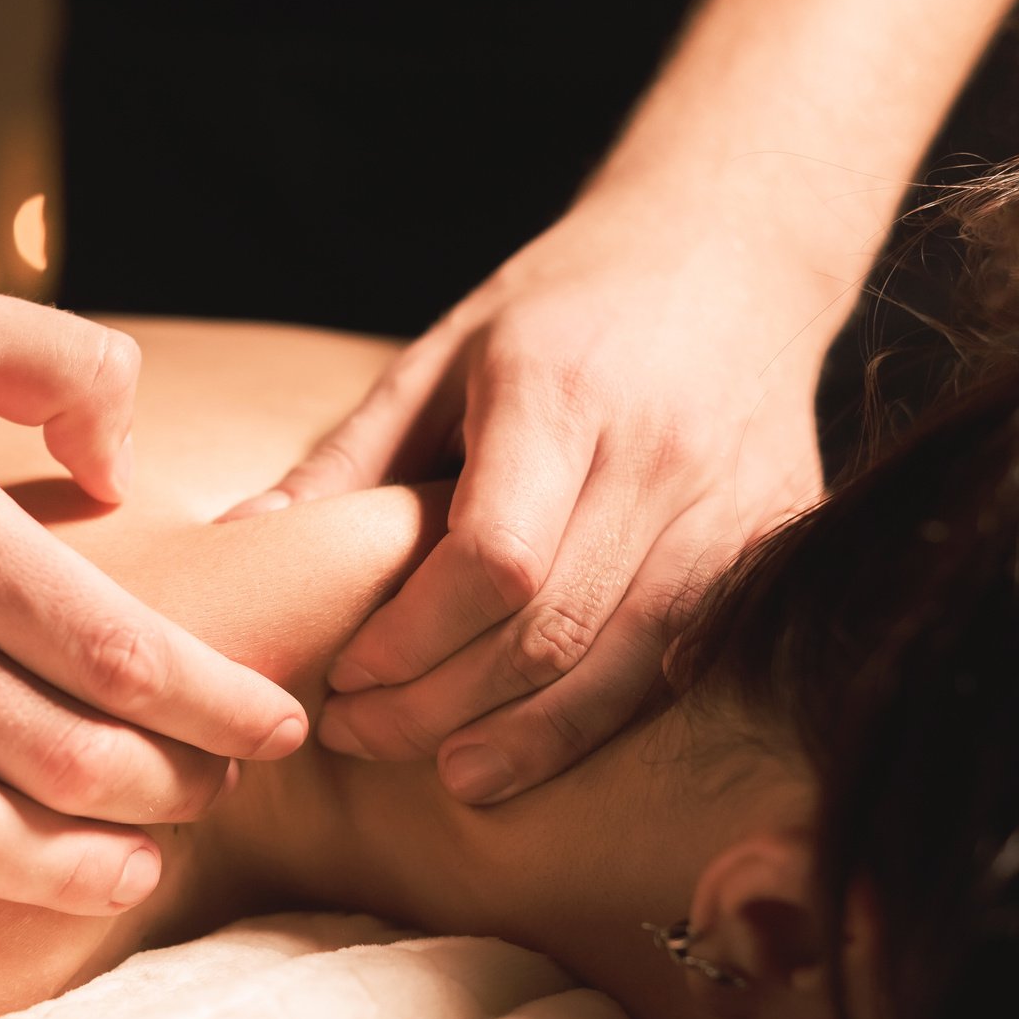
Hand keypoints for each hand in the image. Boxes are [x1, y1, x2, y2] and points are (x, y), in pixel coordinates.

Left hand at [225, 205, 826, 801]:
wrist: (730, 250)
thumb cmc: (563, 307)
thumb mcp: (441, 353)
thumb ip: (351, 459)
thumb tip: (243, 541)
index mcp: (560, 392)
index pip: (491, 561)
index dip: (410, 641)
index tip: (345, 673)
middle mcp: (658, 455)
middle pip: (550, 630)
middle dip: (440, 706)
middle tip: (358, 732)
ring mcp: (733, 502)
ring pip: (625, 667)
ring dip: (524, 739)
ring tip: (443, 768)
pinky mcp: (775, 538)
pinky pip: (684, 661)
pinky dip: (603, 715)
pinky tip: (533, 741)